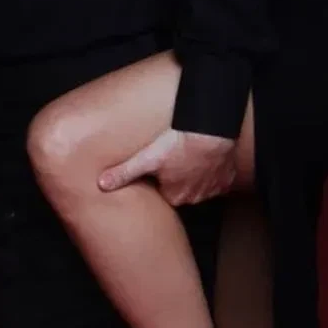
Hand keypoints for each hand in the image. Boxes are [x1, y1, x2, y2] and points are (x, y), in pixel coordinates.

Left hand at [97, 127, 236, 206]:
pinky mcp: (227, 179)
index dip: (159, 178)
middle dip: (177, 177)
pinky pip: (217, 179)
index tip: (159, 166)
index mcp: (174, 195)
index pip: (163, 192)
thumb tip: (101, 184)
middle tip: (174, 158)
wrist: (212, 130)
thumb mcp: (148, 157)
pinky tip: (206, 158)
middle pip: (181, 190)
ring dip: (195, 174)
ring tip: (189, 155)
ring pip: (199, 185)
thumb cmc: (180, 143)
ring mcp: (213, 189)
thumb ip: (125, 172)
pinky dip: (212, 171)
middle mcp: (195, 197)